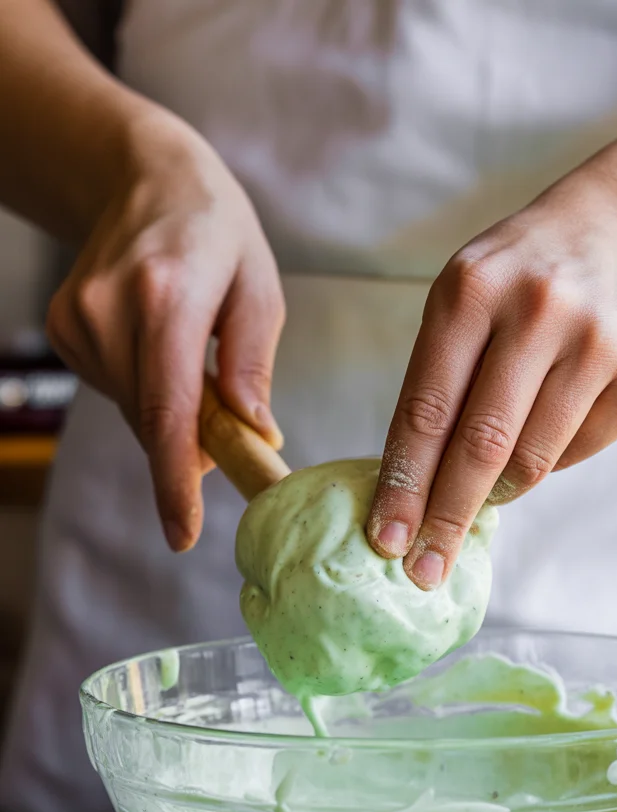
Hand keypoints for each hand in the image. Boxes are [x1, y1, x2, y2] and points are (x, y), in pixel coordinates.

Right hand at [46, 112, 284, 550]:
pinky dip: (145, 389)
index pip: (166, 410)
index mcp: (166, 298)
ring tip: (192, 354)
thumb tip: (253, 433)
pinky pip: (114, 390)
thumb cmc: (216, 231)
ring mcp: (76, 319)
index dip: (174, 481)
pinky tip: (158, 344)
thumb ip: (253, 364)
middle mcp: (109, 310)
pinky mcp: (61, 327)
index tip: (182, 533)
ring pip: (132, 410)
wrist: (142, 177)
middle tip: (230, 429)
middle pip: (150, 420)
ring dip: (171, 410)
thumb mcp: (259, 286)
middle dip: (192, 444)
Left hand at [367, 177, 616, 588]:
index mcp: (475, 289)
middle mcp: (543, 310)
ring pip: (535, 461)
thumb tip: (413, 500)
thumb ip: (435, 387)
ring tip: (483, 483)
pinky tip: (548, 418)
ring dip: (497, 489)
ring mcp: (603, 344)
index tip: (386, 539)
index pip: (429, 410)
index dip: (405, 484)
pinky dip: (548, 458)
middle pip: (484, 446)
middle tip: (424, 572)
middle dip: (447, 518)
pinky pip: (577, 454)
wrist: (611, 236)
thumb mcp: (458, 304)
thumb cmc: (511, 284)